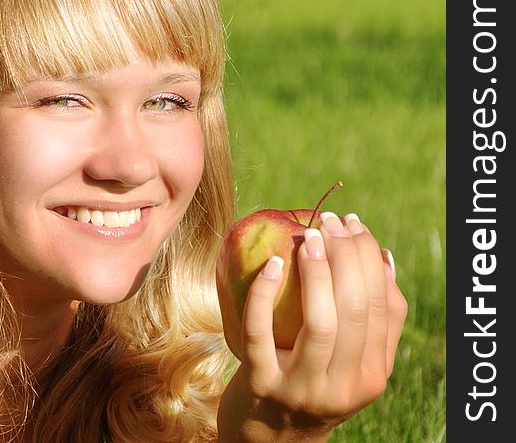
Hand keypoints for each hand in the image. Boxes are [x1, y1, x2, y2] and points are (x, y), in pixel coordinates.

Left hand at [217, 213, 407, 442]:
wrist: (269, 436)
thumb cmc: (313, 382)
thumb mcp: (353, 360)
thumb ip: (375, 320)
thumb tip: (384, 258)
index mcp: (373, 374)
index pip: (381, 306)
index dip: (369, 257)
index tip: (352, 224)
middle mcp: (344, 386)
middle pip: (355, 311)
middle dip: (346, 257)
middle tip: (328, 223)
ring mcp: (303, 388)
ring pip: (320, 324)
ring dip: (315, 273)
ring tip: (309, 238)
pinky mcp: (262, 384)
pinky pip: (260, 333)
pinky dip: (265, 295)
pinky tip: (270, 265)